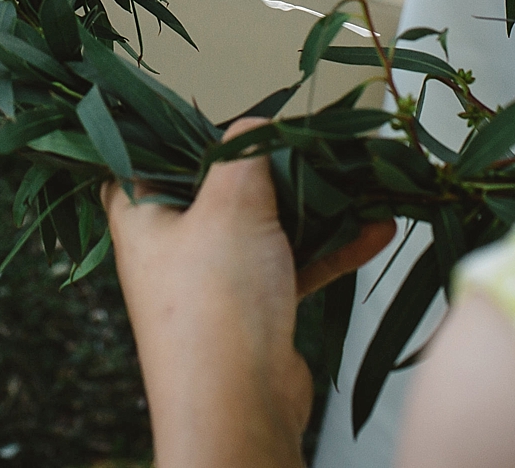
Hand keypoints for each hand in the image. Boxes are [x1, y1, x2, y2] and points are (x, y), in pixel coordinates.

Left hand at [104, 119, 393, 467]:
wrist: (240, 411)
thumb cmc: (214, 308)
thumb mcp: (230, 203)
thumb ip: (245, 150)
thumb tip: (257, 122)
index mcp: (140, 214)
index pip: (142, 151)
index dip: (176, 125)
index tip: (218, 102)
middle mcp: (171, 245)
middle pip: (217, 184)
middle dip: (269, 163)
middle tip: (309, 135)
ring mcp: (213, 278)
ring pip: (263, 223)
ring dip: (312, 204)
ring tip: (359, 178)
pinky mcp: (253, 309)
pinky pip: (293, 262)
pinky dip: (330, 246)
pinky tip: (375, 229)